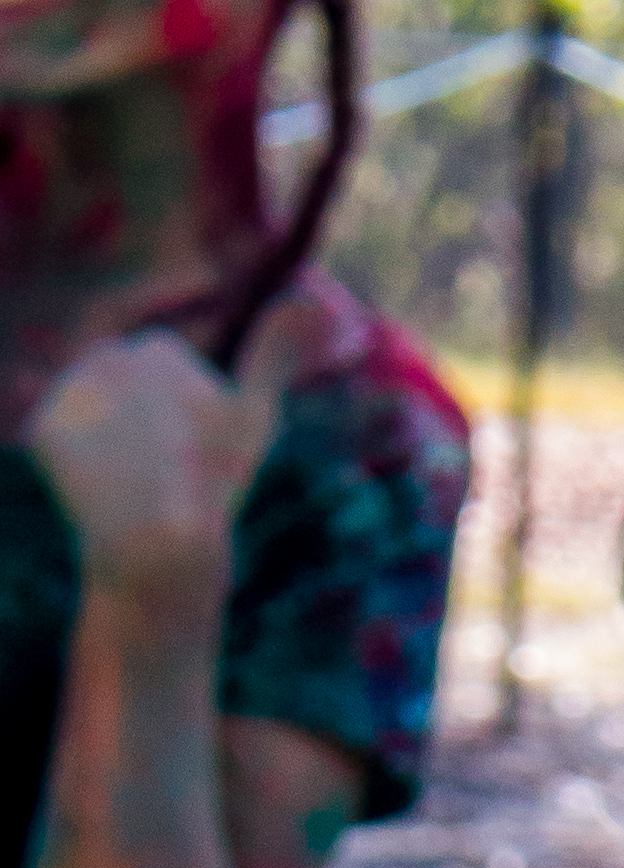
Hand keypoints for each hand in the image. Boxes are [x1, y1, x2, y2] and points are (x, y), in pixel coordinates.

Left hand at [26, 299, 311, 615]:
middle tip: (166, 477)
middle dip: (143, 427)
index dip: (184, 420)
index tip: (195, 456)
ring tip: (135, 486)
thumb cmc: (217, 487)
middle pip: (126, 391)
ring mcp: (70, 392)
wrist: (160, 548)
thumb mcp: (255, 417)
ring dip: (111, 446)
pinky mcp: (43, 429)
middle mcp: (106, 357)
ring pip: (95, 416)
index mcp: (158, 350)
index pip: (165, 376)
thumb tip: (320, 302)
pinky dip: (78, 471)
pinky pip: (62, 444)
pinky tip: (101, 493)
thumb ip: (276, 353)